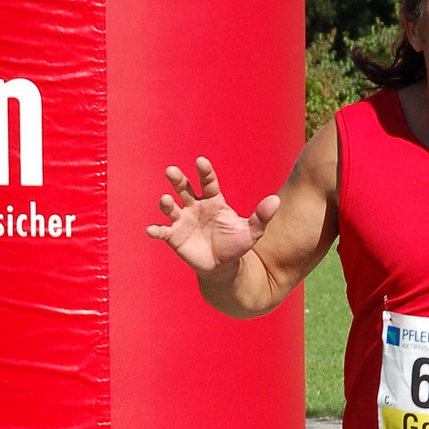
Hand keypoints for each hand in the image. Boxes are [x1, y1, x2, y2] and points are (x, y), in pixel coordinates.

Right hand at [146, 156, 278, 275]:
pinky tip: (152, 230)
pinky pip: (162, 232)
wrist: (223, 267)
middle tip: (171, 170)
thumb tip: (276, 200)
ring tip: (166, 200)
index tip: (200, 161)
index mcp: (212, 201)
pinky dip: (156, 231)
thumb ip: (261, 216)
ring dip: (166, 203)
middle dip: (177, 179)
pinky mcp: (174, 237)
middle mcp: (194, 206)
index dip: (204, 172)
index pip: (208, 182)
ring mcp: (182, 221)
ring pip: (171, 208)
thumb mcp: (252, 232)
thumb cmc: (236, 245)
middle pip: (183, 188)